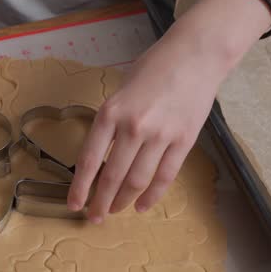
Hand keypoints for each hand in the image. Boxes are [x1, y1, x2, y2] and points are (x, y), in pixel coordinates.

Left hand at [67, 28, 228, 221]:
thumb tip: (101, 155)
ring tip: (114, 211)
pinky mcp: (184, 141)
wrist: (195, 54)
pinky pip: (165, 176)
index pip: (90, 160)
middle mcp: (133, 127)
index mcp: (111, 112)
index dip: (81, 187)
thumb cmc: (154, 68)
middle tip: (94, 217)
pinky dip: (152, 195)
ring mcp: (161, 135)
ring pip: (137, 181)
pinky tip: (141, 205)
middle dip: (101, 201)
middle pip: (112, 176)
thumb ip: (110, 122)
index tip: (74, 204)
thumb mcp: (120, 90)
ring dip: (123, 201)